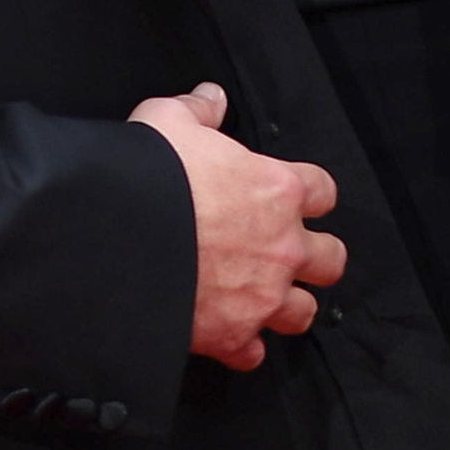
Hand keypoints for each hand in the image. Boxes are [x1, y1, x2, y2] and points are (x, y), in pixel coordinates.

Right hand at [129, 82, 344, 371]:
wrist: (118, 242)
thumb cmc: (148, 178)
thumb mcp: (167, 121)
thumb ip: (198, 110)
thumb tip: (211, 97)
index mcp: (275, 190)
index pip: (323, 191)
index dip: (310, 193)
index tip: (294, 196)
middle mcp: (281, 246)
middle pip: (331, 259)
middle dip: (315, 256)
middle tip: (288, 251)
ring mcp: (262, 296)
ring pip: (304, 311)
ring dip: (287, 304)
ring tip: (264, 295)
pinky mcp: (233, 335)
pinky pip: (256, 353)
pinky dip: (245, 345)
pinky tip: (229, 332)